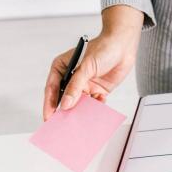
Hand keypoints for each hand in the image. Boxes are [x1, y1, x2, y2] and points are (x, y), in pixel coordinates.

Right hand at [42, 5, 143, 119]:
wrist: (123, 46)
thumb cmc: (103, 48)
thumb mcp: (86, 67)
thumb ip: (76, 86)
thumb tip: (66, 104)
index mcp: (62, 68)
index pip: (52, 89)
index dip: (49, 104)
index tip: (49, 117)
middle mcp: (72, 78)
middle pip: (65, 99)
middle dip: (65, 111)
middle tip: (62, 125)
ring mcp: (84, 85)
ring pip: (79, 103)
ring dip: (82, 110)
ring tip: (83, 118)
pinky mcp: (97, 90)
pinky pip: (94, 103)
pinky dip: (96, 105)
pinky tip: (100, 100)